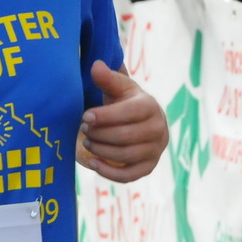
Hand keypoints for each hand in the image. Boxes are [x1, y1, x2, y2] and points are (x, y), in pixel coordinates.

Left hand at [77, 62, 166, 182]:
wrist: (142, 121)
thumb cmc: (126, 102)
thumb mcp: (119, 88)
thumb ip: (107, 78)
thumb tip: (96, 66)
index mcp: (150, 106)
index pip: (129, 113)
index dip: (105, 116)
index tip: (85, 117)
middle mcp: (158, 129)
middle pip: (125, 137)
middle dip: (100, 134)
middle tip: (84, 129)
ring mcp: (155, 150)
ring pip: (125, 156)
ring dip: (101, 150)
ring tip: (87, 142)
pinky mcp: (148, 167)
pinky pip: (129, 175)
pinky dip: (108, 172)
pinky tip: (92, 163)